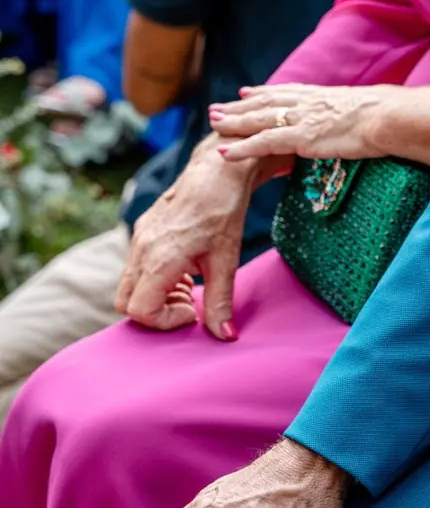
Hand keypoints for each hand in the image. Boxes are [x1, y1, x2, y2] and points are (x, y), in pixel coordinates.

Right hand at [116, 137, 285, 338]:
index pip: (139, 311)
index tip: (193, 310)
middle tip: (189, 302)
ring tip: (190, 284)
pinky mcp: (142, 231)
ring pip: (129, 285)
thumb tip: (225, 336)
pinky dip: (155, 278)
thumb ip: (221, 301)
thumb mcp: (226, 260)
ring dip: (156, 295)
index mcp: (159, 258)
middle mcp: (141, 249)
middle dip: (155, 312)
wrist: (216, 171)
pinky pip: (136, 267)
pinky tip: (184, 268)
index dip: (165, 321)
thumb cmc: (223, 212)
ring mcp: (138, 239)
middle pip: (125, 302)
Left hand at [211, 83, 390, 162]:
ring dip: (232, 122)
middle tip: (216, 109)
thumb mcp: (362, 109)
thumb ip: (349, 113)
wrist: (387, 117)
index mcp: (319, 95)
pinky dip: (241, 148)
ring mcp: (300, 119)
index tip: (245, 93)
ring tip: (212, 124)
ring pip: (257, 120)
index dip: (262, 93)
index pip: (284, 92)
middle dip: (237, 107)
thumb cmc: (385, 115)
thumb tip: (357, 120)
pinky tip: (224, 152)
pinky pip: (262, 143)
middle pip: (263, 103)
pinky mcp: (299, 138)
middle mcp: (305, 103)